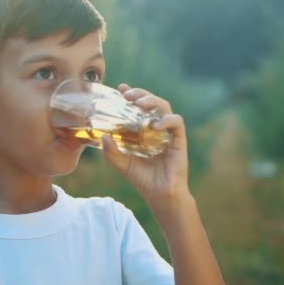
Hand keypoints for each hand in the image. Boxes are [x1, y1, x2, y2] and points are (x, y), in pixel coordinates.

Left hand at [101, 83, 190, 210]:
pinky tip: (155, 125)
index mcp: (144, 129)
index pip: (138, 106)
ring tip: (140, 103)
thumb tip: (104, 136)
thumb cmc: (143, 179)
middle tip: (128, 95)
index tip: (120, 89)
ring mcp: (168, 132)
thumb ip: (111, 152)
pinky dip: (166, 120)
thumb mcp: (122, 164)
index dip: (131, 94)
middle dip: (140, 93)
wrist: (160, 195)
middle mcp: (157, 128)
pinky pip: (176, 122)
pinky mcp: (179, 139)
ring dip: (152, 100)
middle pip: (152, 102)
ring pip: (165, 107)